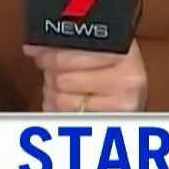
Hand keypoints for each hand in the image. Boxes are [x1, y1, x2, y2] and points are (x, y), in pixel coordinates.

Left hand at [25, 41, 147, 112]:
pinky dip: (60, 112)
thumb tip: (34, 49)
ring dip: (54, 95)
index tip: (40, 55)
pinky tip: (71, 104)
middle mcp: (126, 79)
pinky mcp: (109, 124)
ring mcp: (120, 104)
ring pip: (61, 101)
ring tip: (66, 89)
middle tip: (56, 73)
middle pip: (62, 80)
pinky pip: (67, 118)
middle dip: (52, 76)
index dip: (48, 56)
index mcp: (122, 52)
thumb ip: (70, 45)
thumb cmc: (116, 69)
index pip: (68, 57)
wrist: (134, 95)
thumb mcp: (101, 47)